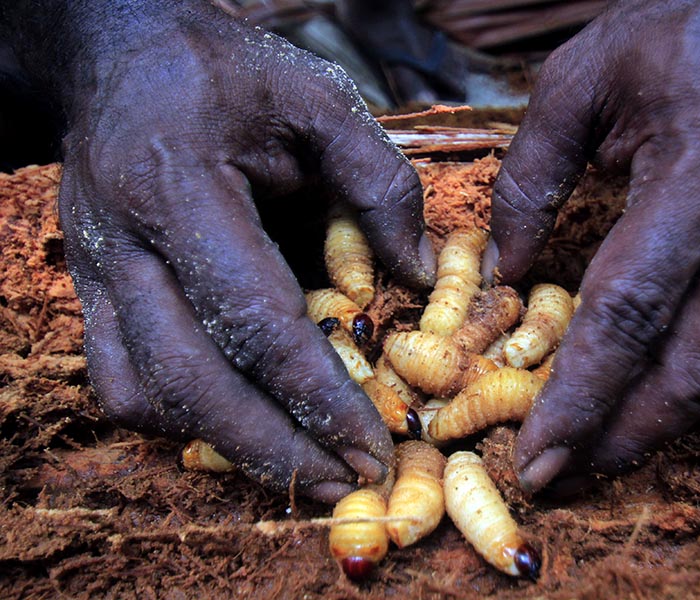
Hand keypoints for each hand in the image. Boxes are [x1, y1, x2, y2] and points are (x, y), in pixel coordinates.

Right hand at [51, 2, 431, 501]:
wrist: (120, 58)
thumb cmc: (223, 73)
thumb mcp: (316, 100)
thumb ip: (378, 182)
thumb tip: (420, 274)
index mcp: (177, 187)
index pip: (253, 319)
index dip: (316, 396)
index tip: (371, 447)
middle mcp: (122, 242)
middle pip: (190, 379)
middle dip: (272, 449)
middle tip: (344, 485)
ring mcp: (95, 270)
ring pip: (144, 392)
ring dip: (224, 443)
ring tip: (301, 467)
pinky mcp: (90, 287)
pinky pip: (119, 379)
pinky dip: (180, 416)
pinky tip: (238, 420)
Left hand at [487, 0, 699, 492]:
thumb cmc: (674, 28)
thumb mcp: (580, 80)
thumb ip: (530, 177)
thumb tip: (500, 271)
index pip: (633, 308)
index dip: (582, 393)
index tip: (537, 453)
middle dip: (629, 434)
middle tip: (567, 477)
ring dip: (675, 421)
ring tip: (608, 453)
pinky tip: (669, 399)